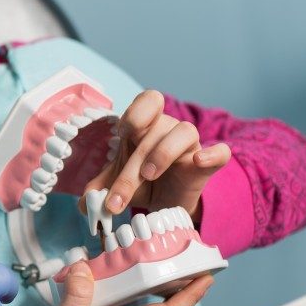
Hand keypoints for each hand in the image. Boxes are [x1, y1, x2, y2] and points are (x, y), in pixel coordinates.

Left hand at [82, 90, 230, 221]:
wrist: (166, 205)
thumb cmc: (141, 183)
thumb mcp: (115, 184)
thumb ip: (98, 189)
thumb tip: (85, 204)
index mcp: (145, 126)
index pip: (149, 100)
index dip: (137, 111)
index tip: (123, 133)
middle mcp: (168, 129)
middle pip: (154, 130)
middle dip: (132, 166)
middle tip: (118, 196)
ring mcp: (190, 146)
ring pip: (185, 131)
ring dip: (163, 152)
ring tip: (149, 175)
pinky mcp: (206, 165)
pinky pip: (221, 152)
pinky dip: (212, 154)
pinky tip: (197, 162)